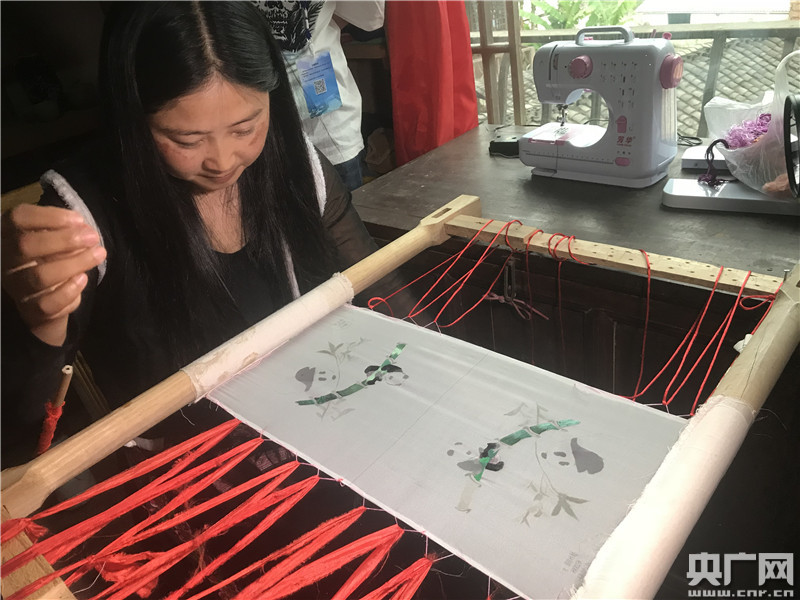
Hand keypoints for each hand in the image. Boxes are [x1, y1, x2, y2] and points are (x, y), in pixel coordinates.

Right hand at [2, 204, 106, 345]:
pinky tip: (83, 279)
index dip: (49, 216)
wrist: (48, 302)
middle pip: (26, 245)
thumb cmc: (52, 262)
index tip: (78, 219)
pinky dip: (69, 290)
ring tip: (98, 255)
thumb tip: (84, 230)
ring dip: (74, 263)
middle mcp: (5, 260)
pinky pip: (47, 302)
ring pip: (40, 275)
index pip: (18, 218)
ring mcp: (15, 286)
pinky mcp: (30, 309)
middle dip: (65, 239)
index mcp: (9, 236)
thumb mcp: (57, 243)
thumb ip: (66, 233)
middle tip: (92, 237)